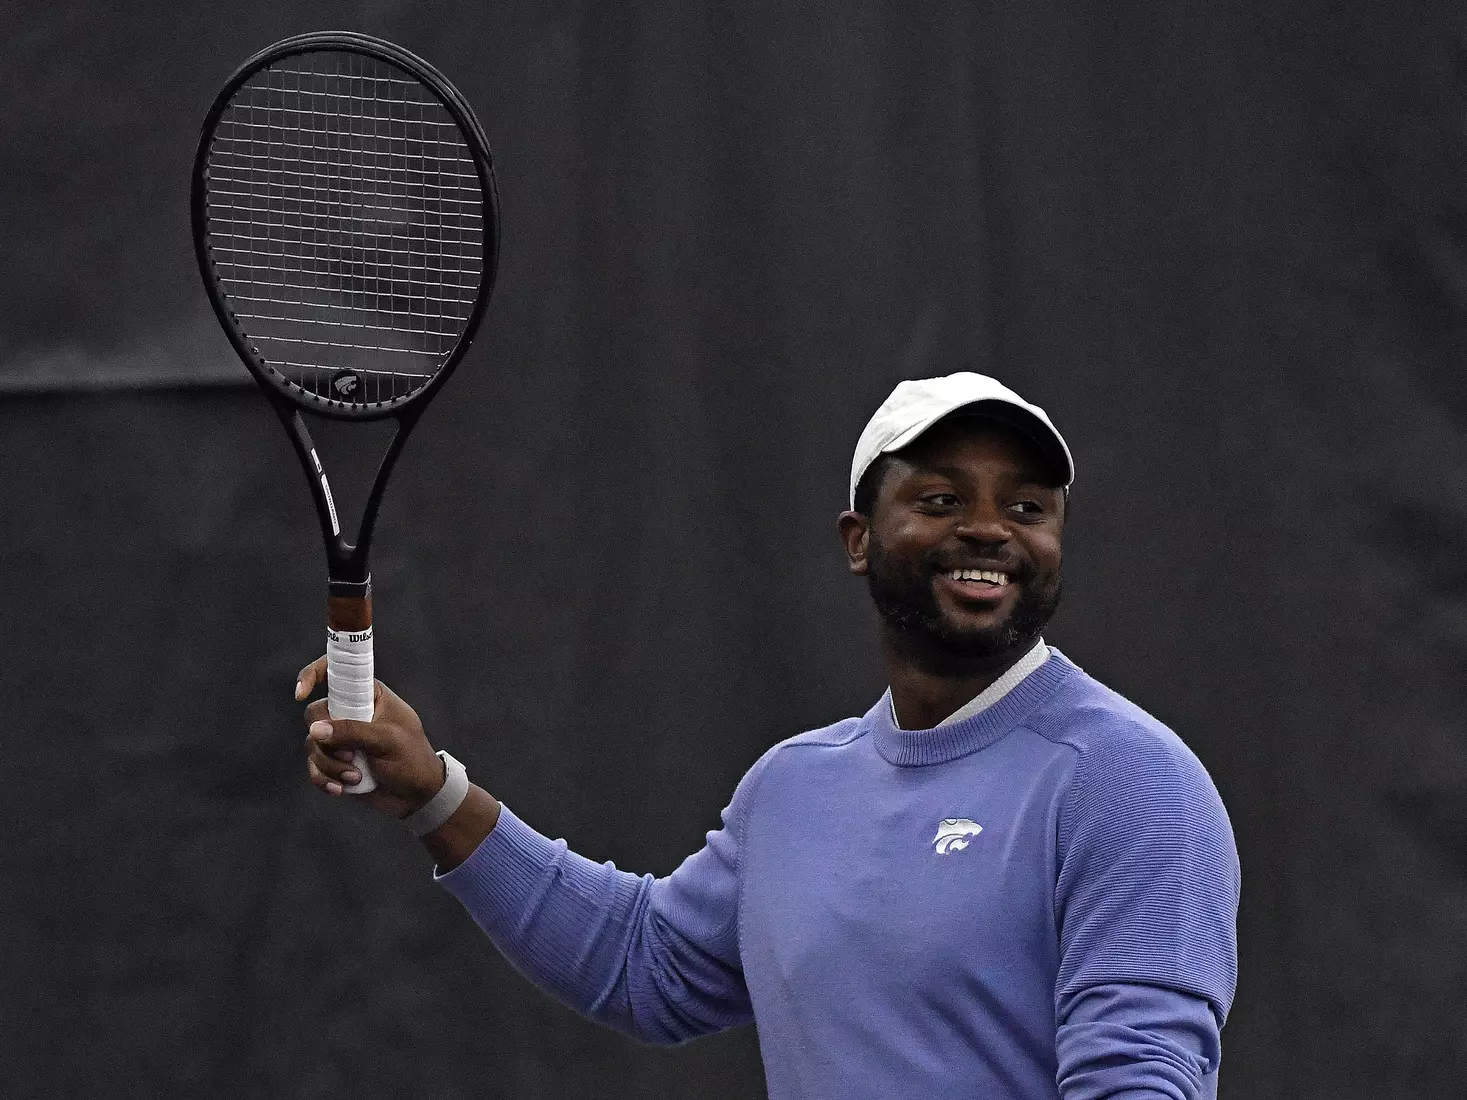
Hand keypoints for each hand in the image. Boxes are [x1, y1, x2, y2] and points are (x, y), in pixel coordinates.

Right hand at [296, 654, 444, 818]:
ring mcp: (341, 738)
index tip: (300, 694)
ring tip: (355, 777)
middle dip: (326, 741)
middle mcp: (351, 712)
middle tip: (351, 756)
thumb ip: (353, 731)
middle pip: (315, 715)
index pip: (335, 672)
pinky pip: (314, 766)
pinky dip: (324, 779)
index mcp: (369, 695)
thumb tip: (315, 729)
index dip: (312, 675)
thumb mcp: (388, 740)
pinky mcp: (335, 761)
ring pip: (312, 743)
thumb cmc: (412, 759)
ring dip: (330, 765)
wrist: (416, 795)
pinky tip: (340, 789)